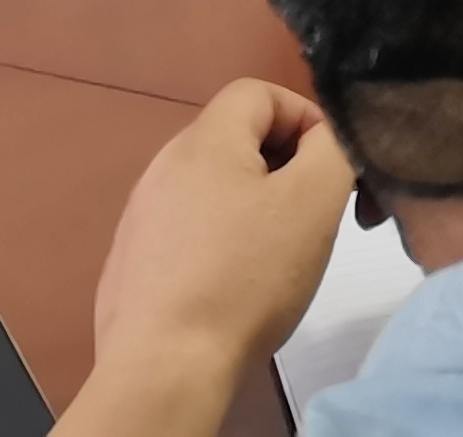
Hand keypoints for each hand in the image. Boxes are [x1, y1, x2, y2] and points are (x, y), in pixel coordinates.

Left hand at [65, 79, 355, 434]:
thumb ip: (333, 147)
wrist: (163, 370)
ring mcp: (139, 221)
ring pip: (213, 191)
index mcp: (202, 142)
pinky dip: (217, 247)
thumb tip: (326, 137)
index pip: (258, 92)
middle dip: (285, 168)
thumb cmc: (246, 277)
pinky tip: (233, 291)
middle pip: (236, 142)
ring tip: (277, 259)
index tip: (330, 168)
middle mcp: (161, 169)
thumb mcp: (315, 200)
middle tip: (313, 216)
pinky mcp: (129, 267)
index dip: (304, 117)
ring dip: (253, 209)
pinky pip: (186, 234)